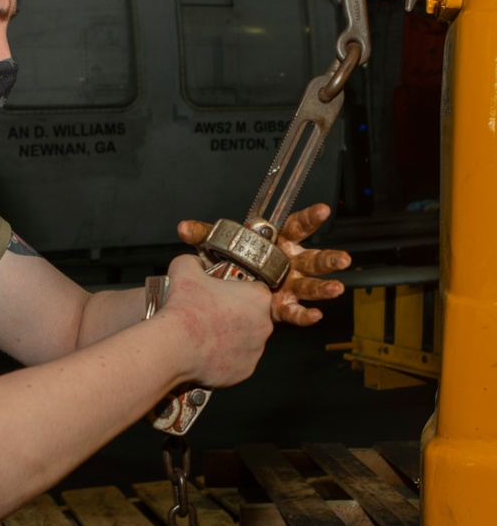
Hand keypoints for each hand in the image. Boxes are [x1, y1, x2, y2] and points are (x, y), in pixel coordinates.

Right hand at [161, 253, 273, 388]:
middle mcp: (264, 325)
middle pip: (252, 317)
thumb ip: (194, 262)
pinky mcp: (244, 371)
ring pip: (245, 341)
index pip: (254, 290)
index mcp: (258, 298)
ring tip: (205, 336)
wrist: (173, 347)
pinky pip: (237, 362)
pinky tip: (206, 353)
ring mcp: (255, 351)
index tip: (220, 295)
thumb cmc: (183, 309)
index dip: (236, 291)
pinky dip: (224, 359)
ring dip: (230, 338)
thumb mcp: (184, 269)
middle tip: (210, 316)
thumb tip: (194, 263)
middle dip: (235, 316)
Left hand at [177, 202, 350, 326]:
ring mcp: (288, 285)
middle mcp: (289, 262)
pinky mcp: (281, 305)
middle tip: (342, 259)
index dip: (310, 217)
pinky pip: (295, 310)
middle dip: (328, 259)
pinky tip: (314, 315)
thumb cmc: (232, 260)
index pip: (297, 226)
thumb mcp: (219, 245)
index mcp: (278, 242)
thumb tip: (183, 228)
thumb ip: (204, 235)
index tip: (323, 210)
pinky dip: (303, 314)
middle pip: (312, 258)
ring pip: (309, 285)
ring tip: (335, 289)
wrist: (226, 287)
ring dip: (323, 287)